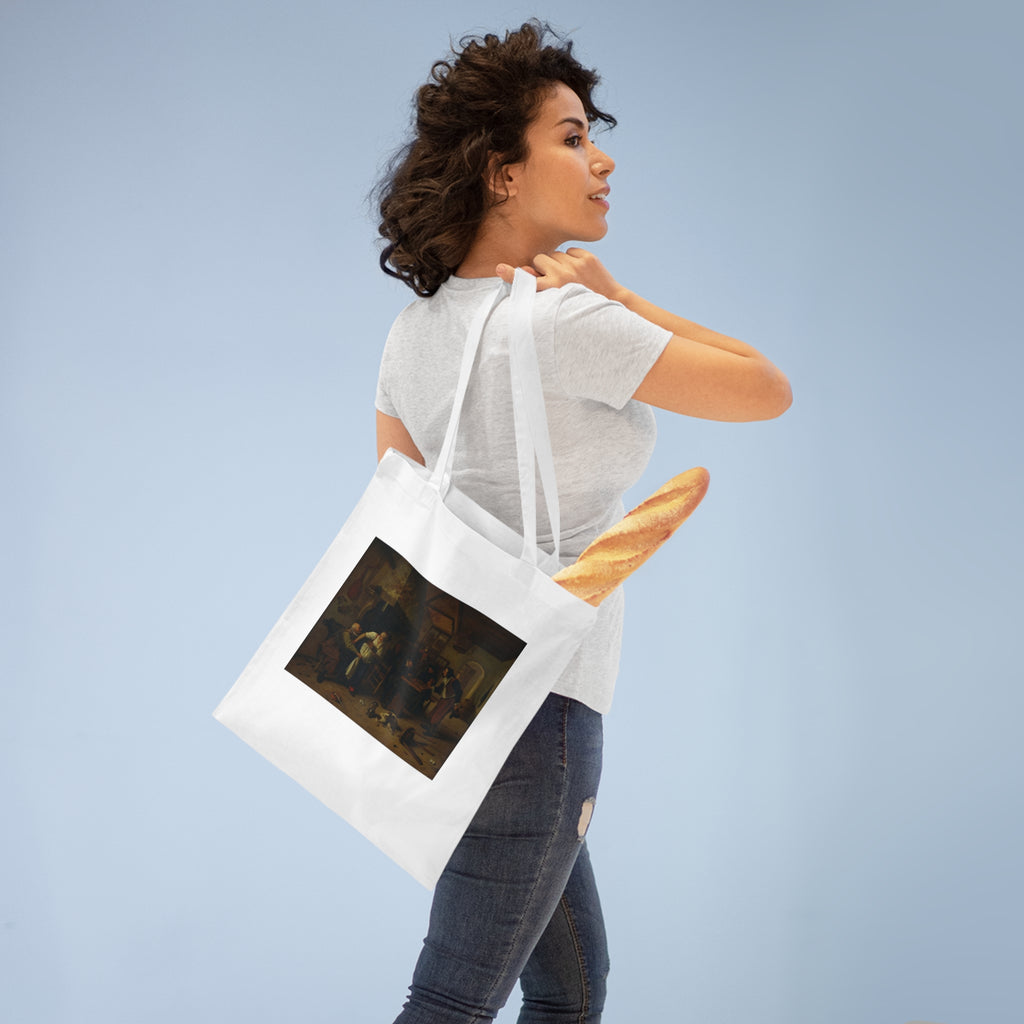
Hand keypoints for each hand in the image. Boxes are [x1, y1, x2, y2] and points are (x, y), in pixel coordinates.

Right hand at [496, 248, 627, 302]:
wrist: (610, 300)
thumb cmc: (579, 303)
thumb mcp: (558, 299)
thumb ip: (540, 285)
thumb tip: (523, 271)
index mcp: (553, 290)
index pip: (528, 281)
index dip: (512, 275)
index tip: (499, 269)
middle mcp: (563, 277)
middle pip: (539, 259)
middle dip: (543, 266)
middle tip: (554, 279)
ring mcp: (576, 266)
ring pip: (554, 254)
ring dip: (557, 262)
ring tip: (568, 276)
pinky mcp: (587, 257)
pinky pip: (569, 250)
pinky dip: (572, 258)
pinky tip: (579, 271)